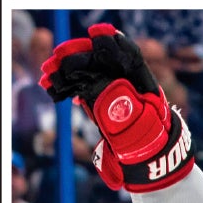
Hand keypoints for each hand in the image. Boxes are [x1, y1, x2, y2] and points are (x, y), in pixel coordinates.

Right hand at [39, 25, 193, 192]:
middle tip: (56, 64)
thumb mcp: (140, 130)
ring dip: (67, 76)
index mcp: (143, 84)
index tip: (95, 36)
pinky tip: (56, 91)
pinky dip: (69, 91)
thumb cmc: (152, 148)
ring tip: (50, 80)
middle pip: (101, 64)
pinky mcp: (102, 104)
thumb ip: (121, 111)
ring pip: (89, 76)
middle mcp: (128, 85)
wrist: (151, 166)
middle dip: (78, 60)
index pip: (127, 56)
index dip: (112, 44)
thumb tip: (99, 91)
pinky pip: (84, 92)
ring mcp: (114, 93)